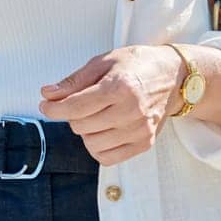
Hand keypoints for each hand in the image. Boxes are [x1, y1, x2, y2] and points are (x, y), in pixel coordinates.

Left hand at [38, 45, 185, 165]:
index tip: (46, 105)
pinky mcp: (144, 144)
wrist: (175, 77)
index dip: (54, 108)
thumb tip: (47, 95)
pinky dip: (97, 146)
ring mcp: (139, 130)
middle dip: (72, 115)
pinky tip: (102, 131)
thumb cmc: (137, 65)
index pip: (76, 107)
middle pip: (81, 126)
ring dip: (85, 131)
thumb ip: (74, 81)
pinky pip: (107, 158)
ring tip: (95, 115)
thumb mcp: (104, 62)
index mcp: (119, 87)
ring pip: (91, 143)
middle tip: (81, 103)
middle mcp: (131, 111)